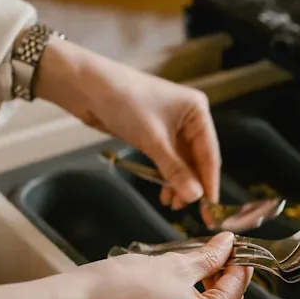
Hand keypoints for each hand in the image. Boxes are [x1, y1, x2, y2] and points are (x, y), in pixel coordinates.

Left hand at [35, 39, 220, 208]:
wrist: (87, 86)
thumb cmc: (125, 103)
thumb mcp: (153, 140)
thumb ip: (175, 170)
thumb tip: (195, 197)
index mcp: (198, 111)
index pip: (210, 153)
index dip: (210, 182)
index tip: (211, 208)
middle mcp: (189, 118)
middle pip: (197, 158)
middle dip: (193, 184)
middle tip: (193, 212)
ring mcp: (172, 125)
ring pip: (182, 161)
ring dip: (179, 183)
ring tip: (173, 205)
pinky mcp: (154, 132)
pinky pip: (167, 158)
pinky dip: (166, 175)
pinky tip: (164, 192)